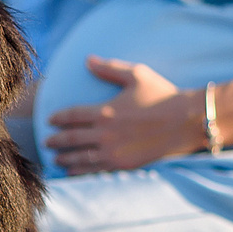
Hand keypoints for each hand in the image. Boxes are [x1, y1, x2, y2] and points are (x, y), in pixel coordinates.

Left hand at [44, 56, 198, 173]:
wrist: (186, 121)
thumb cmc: (162, 95)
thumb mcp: (136, 75)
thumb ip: (109, 68)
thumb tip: (87, 59)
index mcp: (105, 111)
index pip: (72, 116)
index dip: (58, 118)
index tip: (50, 120)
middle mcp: (105, 134)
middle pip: (71, 138)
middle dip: (56, 140)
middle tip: (46, 141)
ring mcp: (113, 151)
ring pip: (80, 157)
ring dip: (64, 158)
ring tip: (54, 158)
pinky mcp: (123, 165)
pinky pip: (95, 170)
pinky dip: (80, 171)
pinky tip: (71, 172)